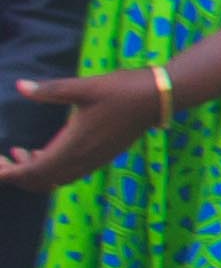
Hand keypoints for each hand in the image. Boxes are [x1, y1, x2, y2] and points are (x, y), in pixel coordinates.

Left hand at [0, 68, 164, 195]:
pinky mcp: (101, 157)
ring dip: (33, 173)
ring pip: (54, 180)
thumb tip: (20, 86)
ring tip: (19, 154)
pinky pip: (68, 174)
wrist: (157, 98)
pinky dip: (50, 170)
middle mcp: (82, 160)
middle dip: (17, 176)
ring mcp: (93, 161)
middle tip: (1, 161)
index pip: (32, 173)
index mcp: (73, 146)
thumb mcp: (84, 86)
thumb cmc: (121, 90)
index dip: (9, 173)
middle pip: (40, 182)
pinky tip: (43, 151)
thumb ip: (50, 89)